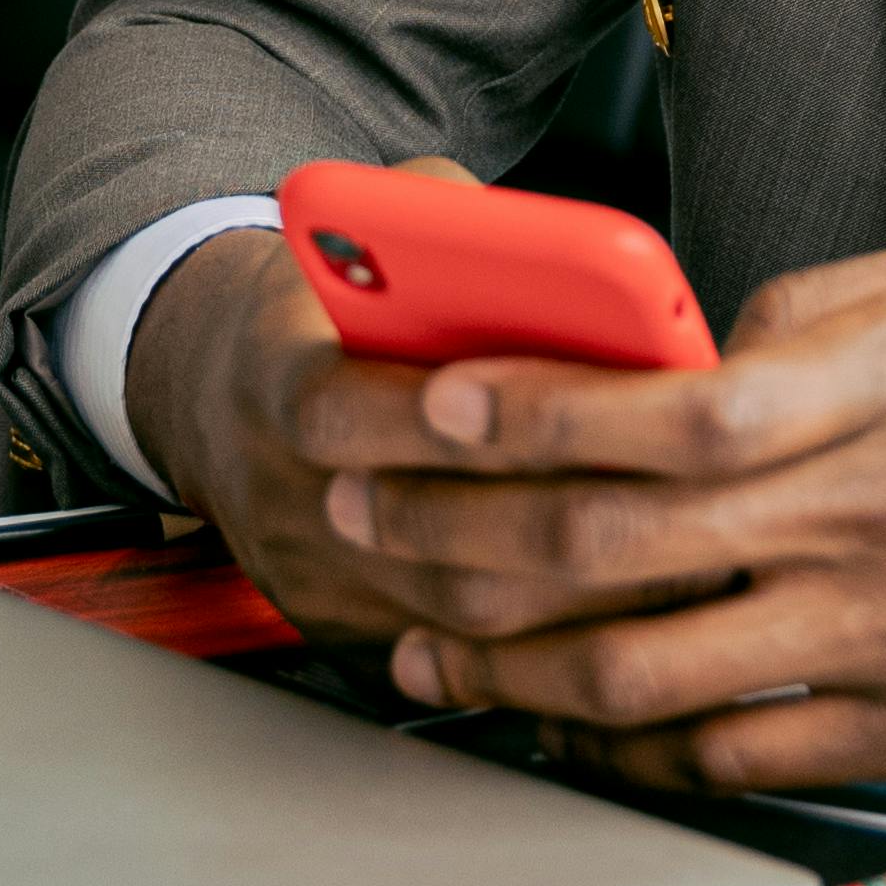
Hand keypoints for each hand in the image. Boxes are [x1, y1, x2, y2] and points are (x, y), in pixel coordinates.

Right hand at [128, 201, 737, 659]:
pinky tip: (627, 609)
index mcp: (275, 378)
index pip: (344, 412)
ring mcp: (311, 579)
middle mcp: (282, 493)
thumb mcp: (370, 227)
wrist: (206, 392)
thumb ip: (451, 225)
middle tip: (664, 493)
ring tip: (679, 555)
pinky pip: (454, 660)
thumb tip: (572, 256)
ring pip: (451, 617)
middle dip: (551, 513)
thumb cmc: (317, 303)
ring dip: (573, 591)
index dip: (447, 416)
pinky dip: (547, 641)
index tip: (559, 396)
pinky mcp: (345, 634)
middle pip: (424, 535)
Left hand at [281, 230, 885, 791]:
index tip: (427, 409)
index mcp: (882, 391)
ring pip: (643, 665)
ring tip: (427, 643)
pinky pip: (732, 751)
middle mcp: (870, 517)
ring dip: (507, 661)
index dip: (521, 413)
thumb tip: (706, 337)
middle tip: (363, 521)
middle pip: (610, 541)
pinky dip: (627, 744)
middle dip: (455, 534)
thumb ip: (836, 305)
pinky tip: (563, 723)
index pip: (658, 406)